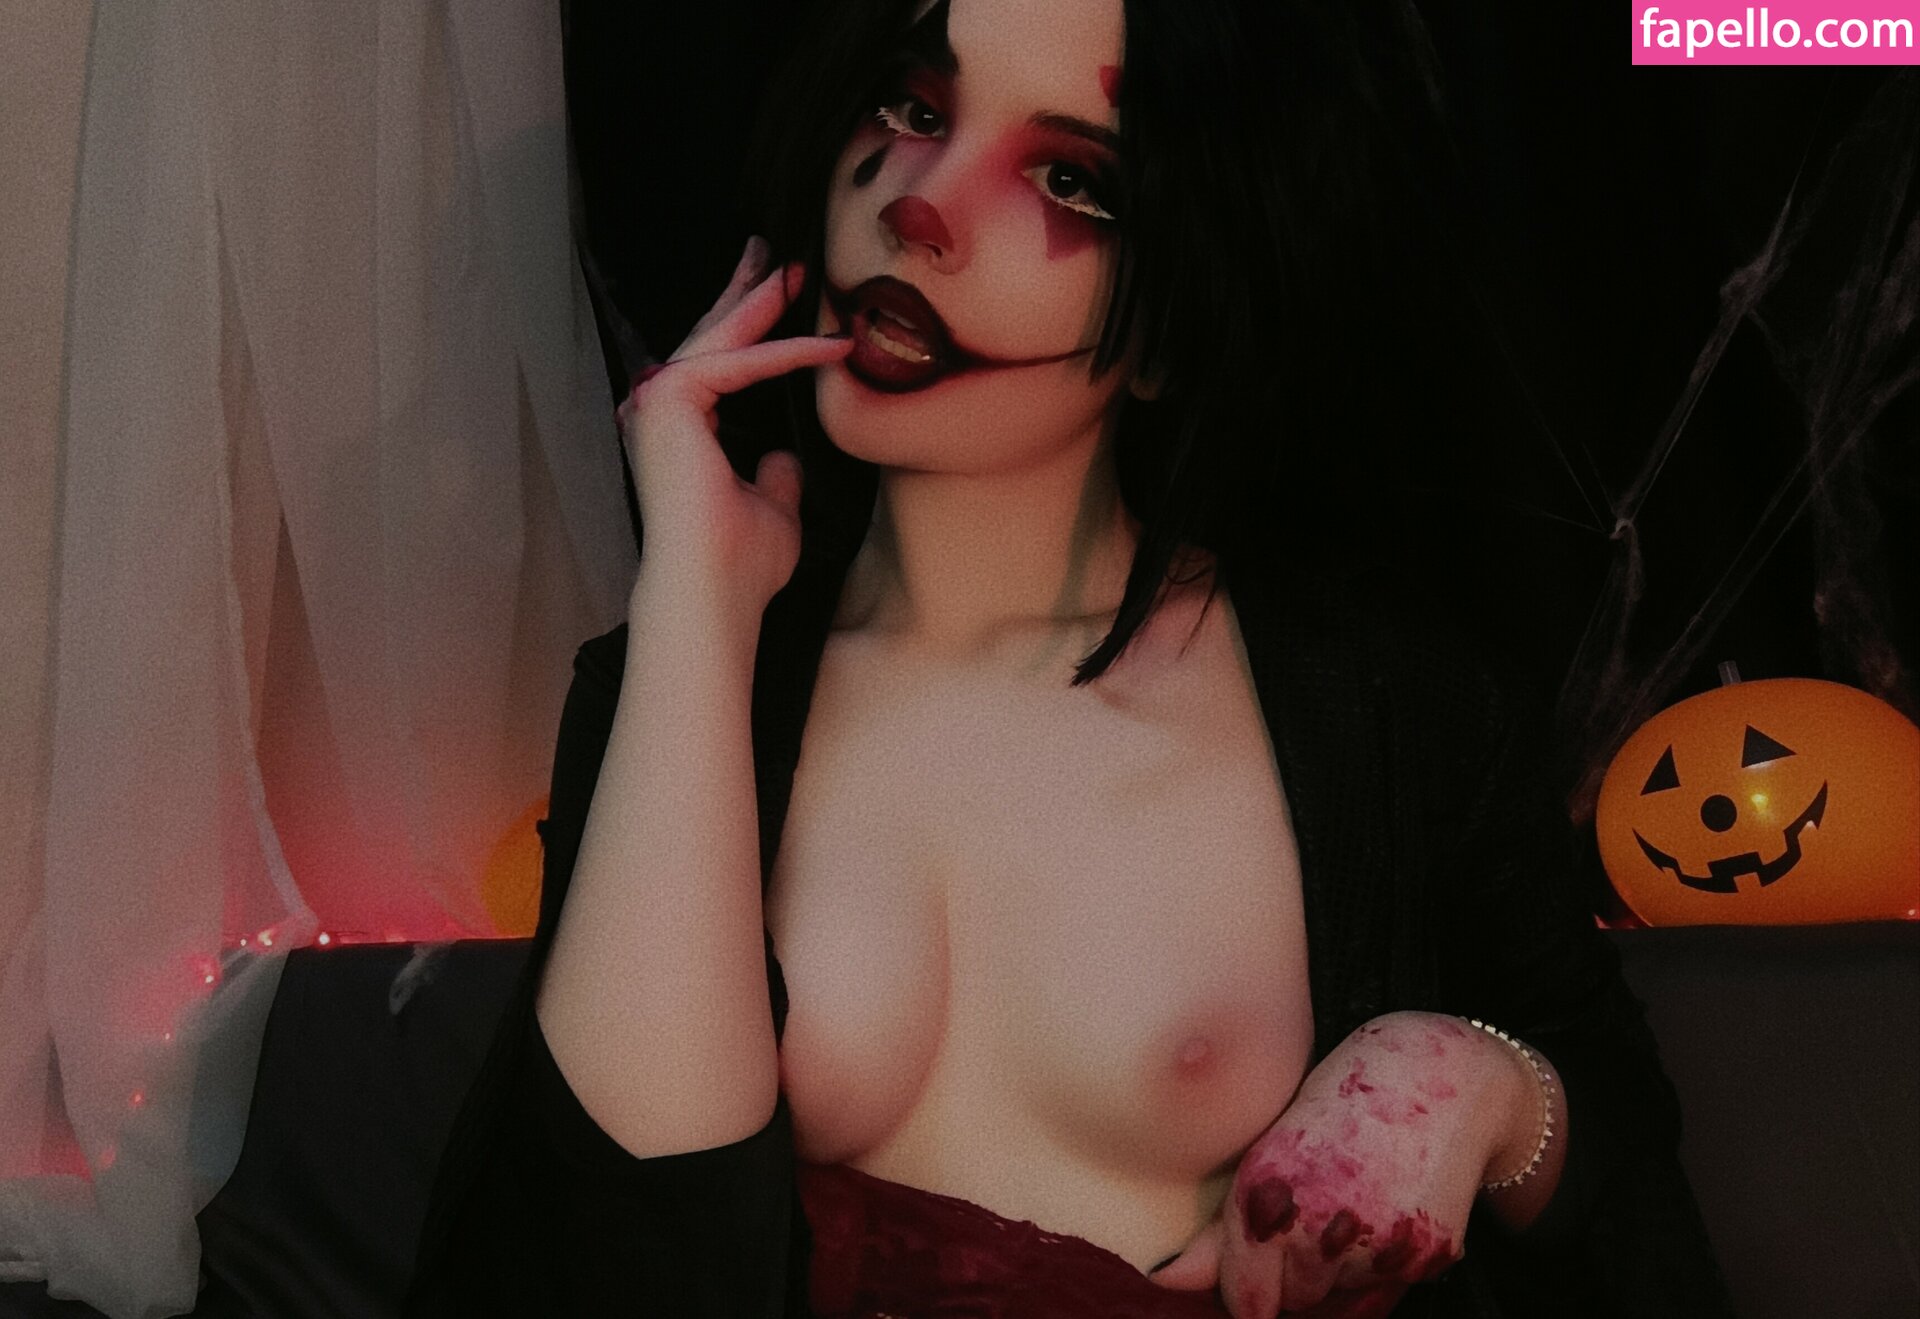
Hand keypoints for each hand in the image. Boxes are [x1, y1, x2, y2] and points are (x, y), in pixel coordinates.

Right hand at [617, 235, 853, 609]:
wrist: (714, 591)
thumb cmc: (739, 565)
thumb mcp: (772, 507)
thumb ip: (776, 476)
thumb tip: (786, 457)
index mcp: (676, 432)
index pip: (716, 366)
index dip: (752, 331)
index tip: (786, 299)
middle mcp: (657, 412)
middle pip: (709, 338)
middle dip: (744, 294)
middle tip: (773, 254)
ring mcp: (657, 404)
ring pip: (718, 339)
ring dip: (759, 303)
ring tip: (794, 270)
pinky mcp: (671, 401)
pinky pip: (737, 363)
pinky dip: (783, 352)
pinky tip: (826, 344)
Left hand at [1148, 1012, 1524, 1317]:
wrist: (1438, 1073)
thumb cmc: (1341, 1103)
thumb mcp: (1273, 1150)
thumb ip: (1222, 1230)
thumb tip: (1164, 1280)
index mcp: (1265, 1192)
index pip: (1246, 1298)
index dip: (1251, 1290)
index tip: (1259, 1277)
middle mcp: (1316, 1225)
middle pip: (1293, 1302)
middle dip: (1297, 1275)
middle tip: (1318, 1214)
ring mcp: (1371, 1244)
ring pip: (1339, 1298)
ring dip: (1339, 1272)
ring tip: (1353, 1204)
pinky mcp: (1421, 1254)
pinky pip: (1385, 1290)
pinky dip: (1383, 1265)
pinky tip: (1387, 1209)